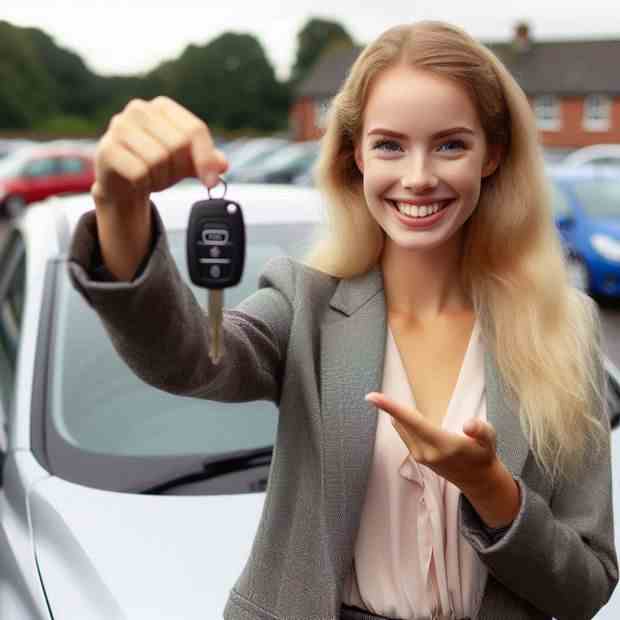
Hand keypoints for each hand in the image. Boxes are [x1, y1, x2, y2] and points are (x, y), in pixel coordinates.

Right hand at [92, 96, 227, 209]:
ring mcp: (119, 126)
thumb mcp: (187, 163)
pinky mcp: (106, 148)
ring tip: (152, 177)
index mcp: (163, 106)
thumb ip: (208, 160)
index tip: (211, 182)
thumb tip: (222, 163)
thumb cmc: (157, 166)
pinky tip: (138, 181)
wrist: (122, 182)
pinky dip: (144, 184)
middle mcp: (139, 109)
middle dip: (178, 169)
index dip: (206, 158)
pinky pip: (139, 172)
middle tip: (169, 176)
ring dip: (161, 178)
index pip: (195, 129)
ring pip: (158, 159)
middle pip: (177, 145)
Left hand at [365, 391, 497, 492]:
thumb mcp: (489, 441)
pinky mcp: (417, 457)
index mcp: (442, 444)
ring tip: (391, 402)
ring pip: (401, 428)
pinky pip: (404, 434)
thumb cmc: (482, 455)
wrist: (477, 480)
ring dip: (396, 414)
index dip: (391, 407)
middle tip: (376, 395)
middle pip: (401, 422)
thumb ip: (481, 430)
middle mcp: (425, 451)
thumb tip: (468, 424)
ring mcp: (419, 456)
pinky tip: (406, 416)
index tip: (371, 397)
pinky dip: (402, 422)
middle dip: (388, 407)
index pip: (411, 421)